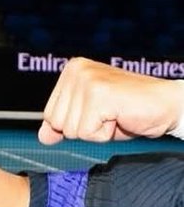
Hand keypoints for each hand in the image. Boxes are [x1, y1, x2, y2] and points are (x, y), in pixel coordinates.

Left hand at [39, 58, 183, 143]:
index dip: (74, 123)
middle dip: (83, 128)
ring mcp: (87, 80)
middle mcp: (77, 70)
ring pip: (71, 131)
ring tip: (114, 114)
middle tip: (108, 113)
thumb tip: (42, 136)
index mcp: (72, 70)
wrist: (164, 106)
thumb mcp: (88, 119)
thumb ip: (63, 125)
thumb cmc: (127, 111)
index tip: (97, 112)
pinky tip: (118, 116)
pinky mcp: (99, 95)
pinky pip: (86, 134)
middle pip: (57, 124)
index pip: (50, 116)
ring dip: (94, 131)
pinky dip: (104, 134)